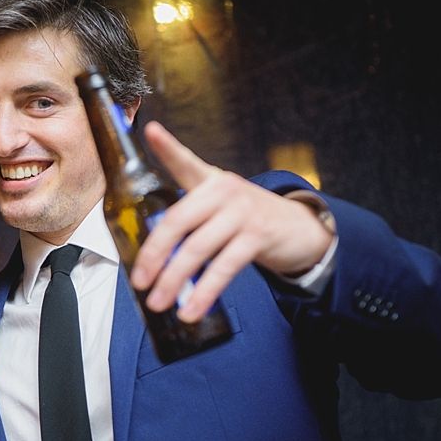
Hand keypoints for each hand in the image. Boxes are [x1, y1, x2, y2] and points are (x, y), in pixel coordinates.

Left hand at [130, 122, 333, 321]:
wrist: (300, 229)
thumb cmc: (248, 219)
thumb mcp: (220, 206)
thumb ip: (190, 218)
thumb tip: (153, 256)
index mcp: (211, 181)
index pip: (185, 162)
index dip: (167, 147)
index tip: (151, 131)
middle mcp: (224, 191)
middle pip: (178, 221)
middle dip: (154, 254)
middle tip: (139, 280)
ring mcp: (241, 212)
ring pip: (197, 249)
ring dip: (174, 280)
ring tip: (158, 302)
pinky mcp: (256, 236)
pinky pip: (222, 269)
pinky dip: (204, 292)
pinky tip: (191, 309)